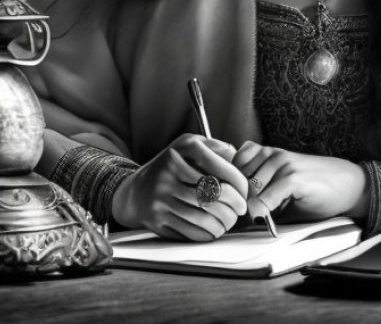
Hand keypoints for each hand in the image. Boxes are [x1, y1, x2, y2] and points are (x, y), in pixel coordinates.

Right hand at [111, 134, 248, 240]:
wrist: (135, 192)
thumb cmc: (170, 167)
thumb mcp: (189, 146)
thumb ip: (216, 147)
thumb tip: (240, 157)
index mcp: (181, 152)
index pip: (219, 169)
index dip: (239, 183)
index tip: (245, 192)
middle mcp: (168, 174)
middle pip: (212, 195)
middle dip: (234, 205)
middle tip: (241, 209)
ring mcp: (161, 199)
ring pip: (203, 216)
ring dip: (223, 223)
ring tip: (230, 220)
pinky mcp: (157, 220)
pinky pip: (190, 231)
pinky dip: (208, 234)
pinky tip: (215, 230)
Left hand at [232, 142, 367, 221]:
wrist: (348, 184)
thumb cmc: (314, 188)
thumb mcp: (280, 185)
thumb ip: (257, 191)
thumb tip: (231, 212)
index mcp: (265, 153)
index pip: (229, 169)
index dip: (229, 190)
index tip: (232, 206)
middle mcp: (271, 154)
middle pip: (236, 184)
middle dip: (238, 203)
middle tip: (246, 217)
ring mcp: (282, 164)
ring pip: (248, 193)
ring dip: (250, 210)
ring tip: (261, 216)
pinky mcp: (292, 177)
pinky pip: (265, 199)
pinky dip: (262, 212)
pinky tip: (267, 217)